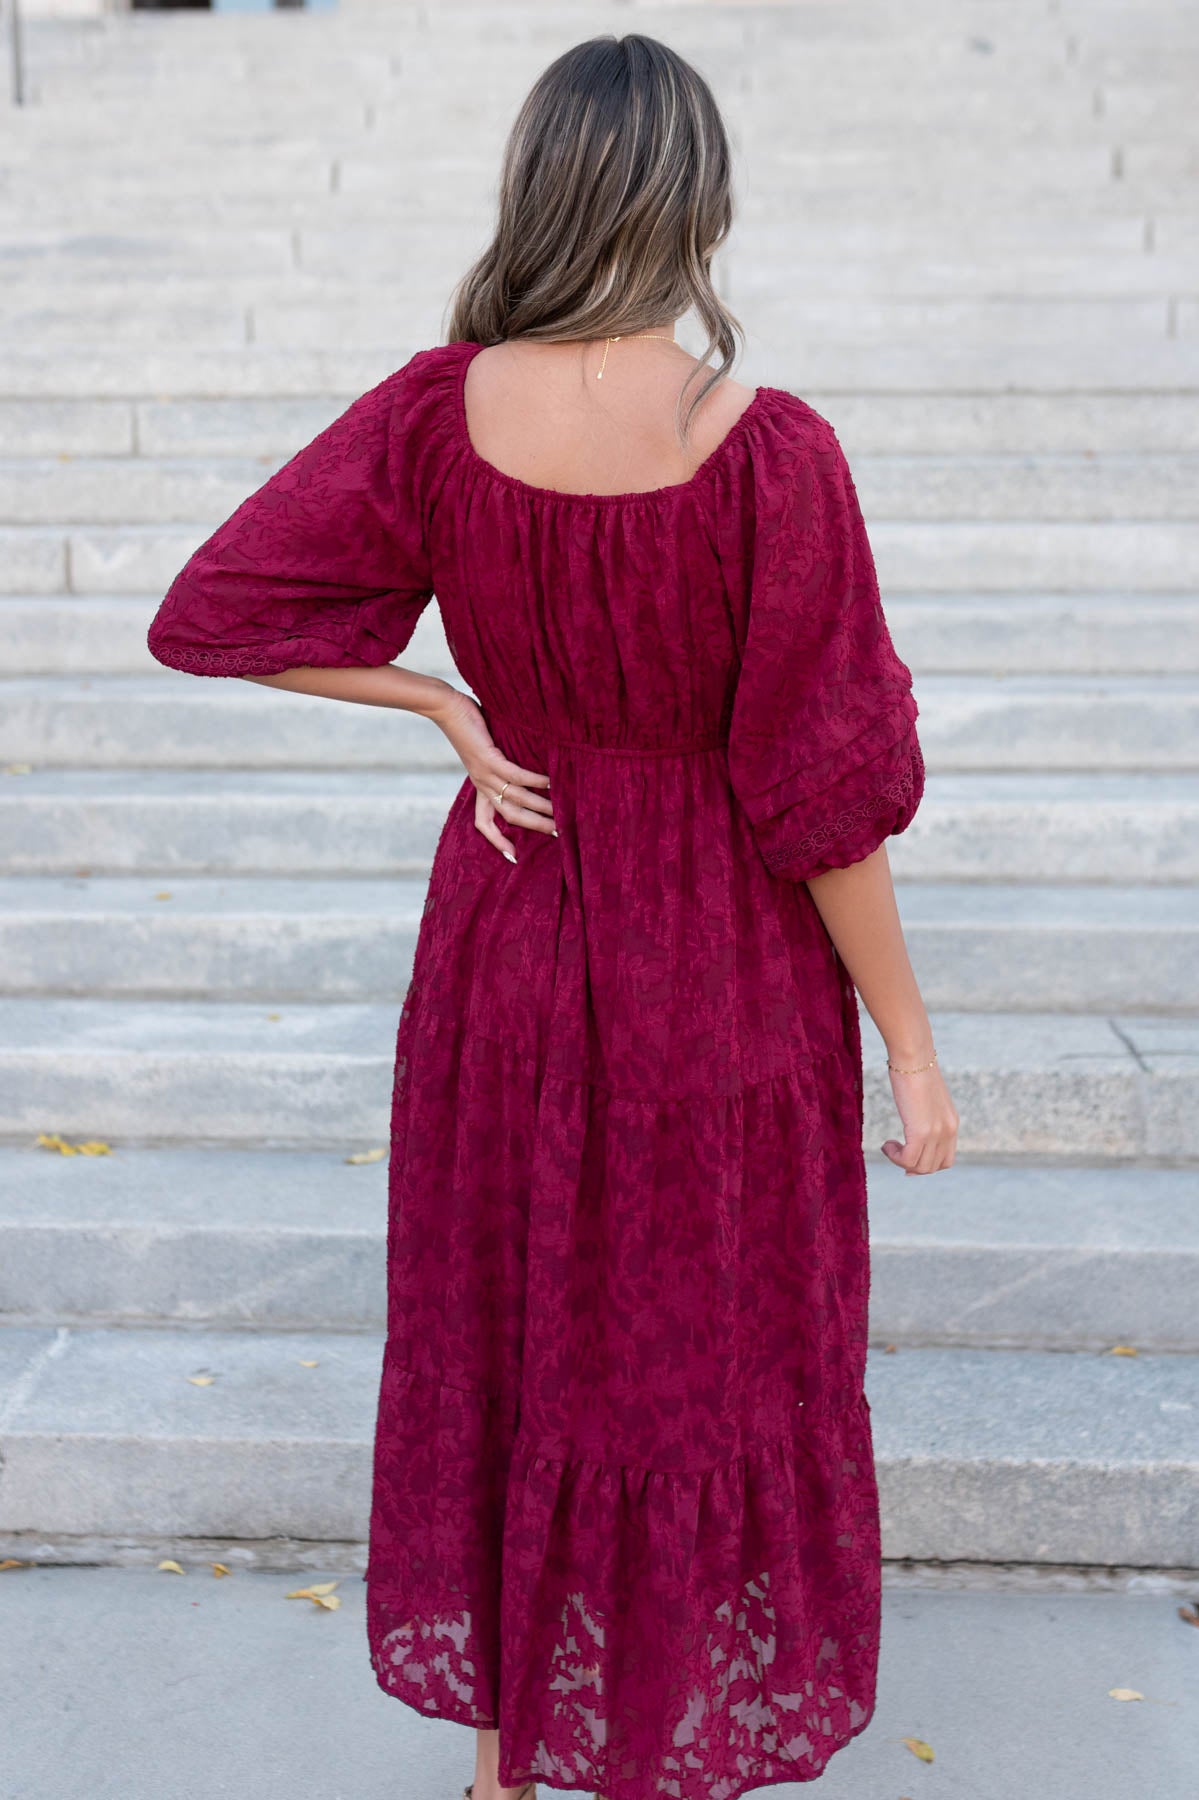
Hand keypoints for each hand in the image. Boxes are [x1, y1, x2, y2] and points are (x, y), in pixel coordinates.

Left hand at [427, 687, 554, 862]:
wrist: (448, 709)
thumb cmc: (470, 726)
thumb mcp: (486, 752)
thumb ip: (503, 763)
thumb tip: (529, 768)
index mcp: (479, 787)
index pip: (484, 824)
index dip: (497, 842)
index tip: (514, 857)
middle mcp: (482, 785)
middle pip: (508, 816)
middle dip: (533, 827)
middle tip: (557, 833)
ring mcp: (484, 774)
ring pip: (516, 799)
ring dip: (540, 807)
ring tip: (560, 811)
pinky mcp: (489, 759)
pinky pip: (516, 776)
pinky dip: (535, 781)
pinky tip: (551, 783)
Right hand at [881, 1061, 958, 1175]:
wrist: (913, 1057)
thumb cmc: (914, 1071)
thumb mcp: (926, 1098)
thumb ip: (926, 1114)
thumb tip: (914, 1123)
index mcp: (951, 1123)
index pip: (946, 1160)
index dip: (926, 1165)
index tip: (907, 1158)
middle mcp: (948, 1131)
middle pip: (933, 1167)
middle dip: (912, 1166)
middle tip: (894, 1152)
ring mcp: (937, 1133)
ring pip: (921, 1167)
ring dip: (901, 1161)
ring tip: (889, 1146)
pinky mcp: (921, 1132)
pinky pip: (908, 1160)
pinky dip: (895, 1157)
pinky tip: (886, 1144)